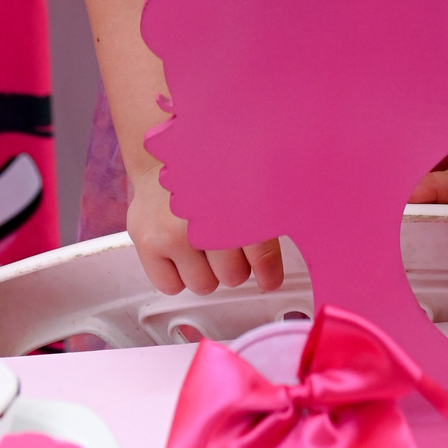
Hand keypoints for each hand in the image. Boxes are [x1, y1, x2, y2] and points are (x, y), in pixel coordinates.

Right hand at [127, 172, 283, 296]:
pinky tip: (179, 252)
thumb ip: (269, 212)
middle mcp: (203, 215)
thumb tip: (301, 233)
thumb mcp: (243, 183)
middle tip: (227, 246)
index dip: (269, 271)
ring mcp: (171, 231)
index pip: (261, 252)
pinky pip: (171, 286)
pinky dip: (177, 276)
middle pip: (233, 275)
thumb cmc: (205, 175)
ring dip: (206, 273)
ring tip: (201, 245)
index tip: (270, 278)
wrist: (161, 160)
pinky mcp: (146, 243)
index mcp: (234, 197)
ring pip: (204, 285)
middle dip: (234, 266)